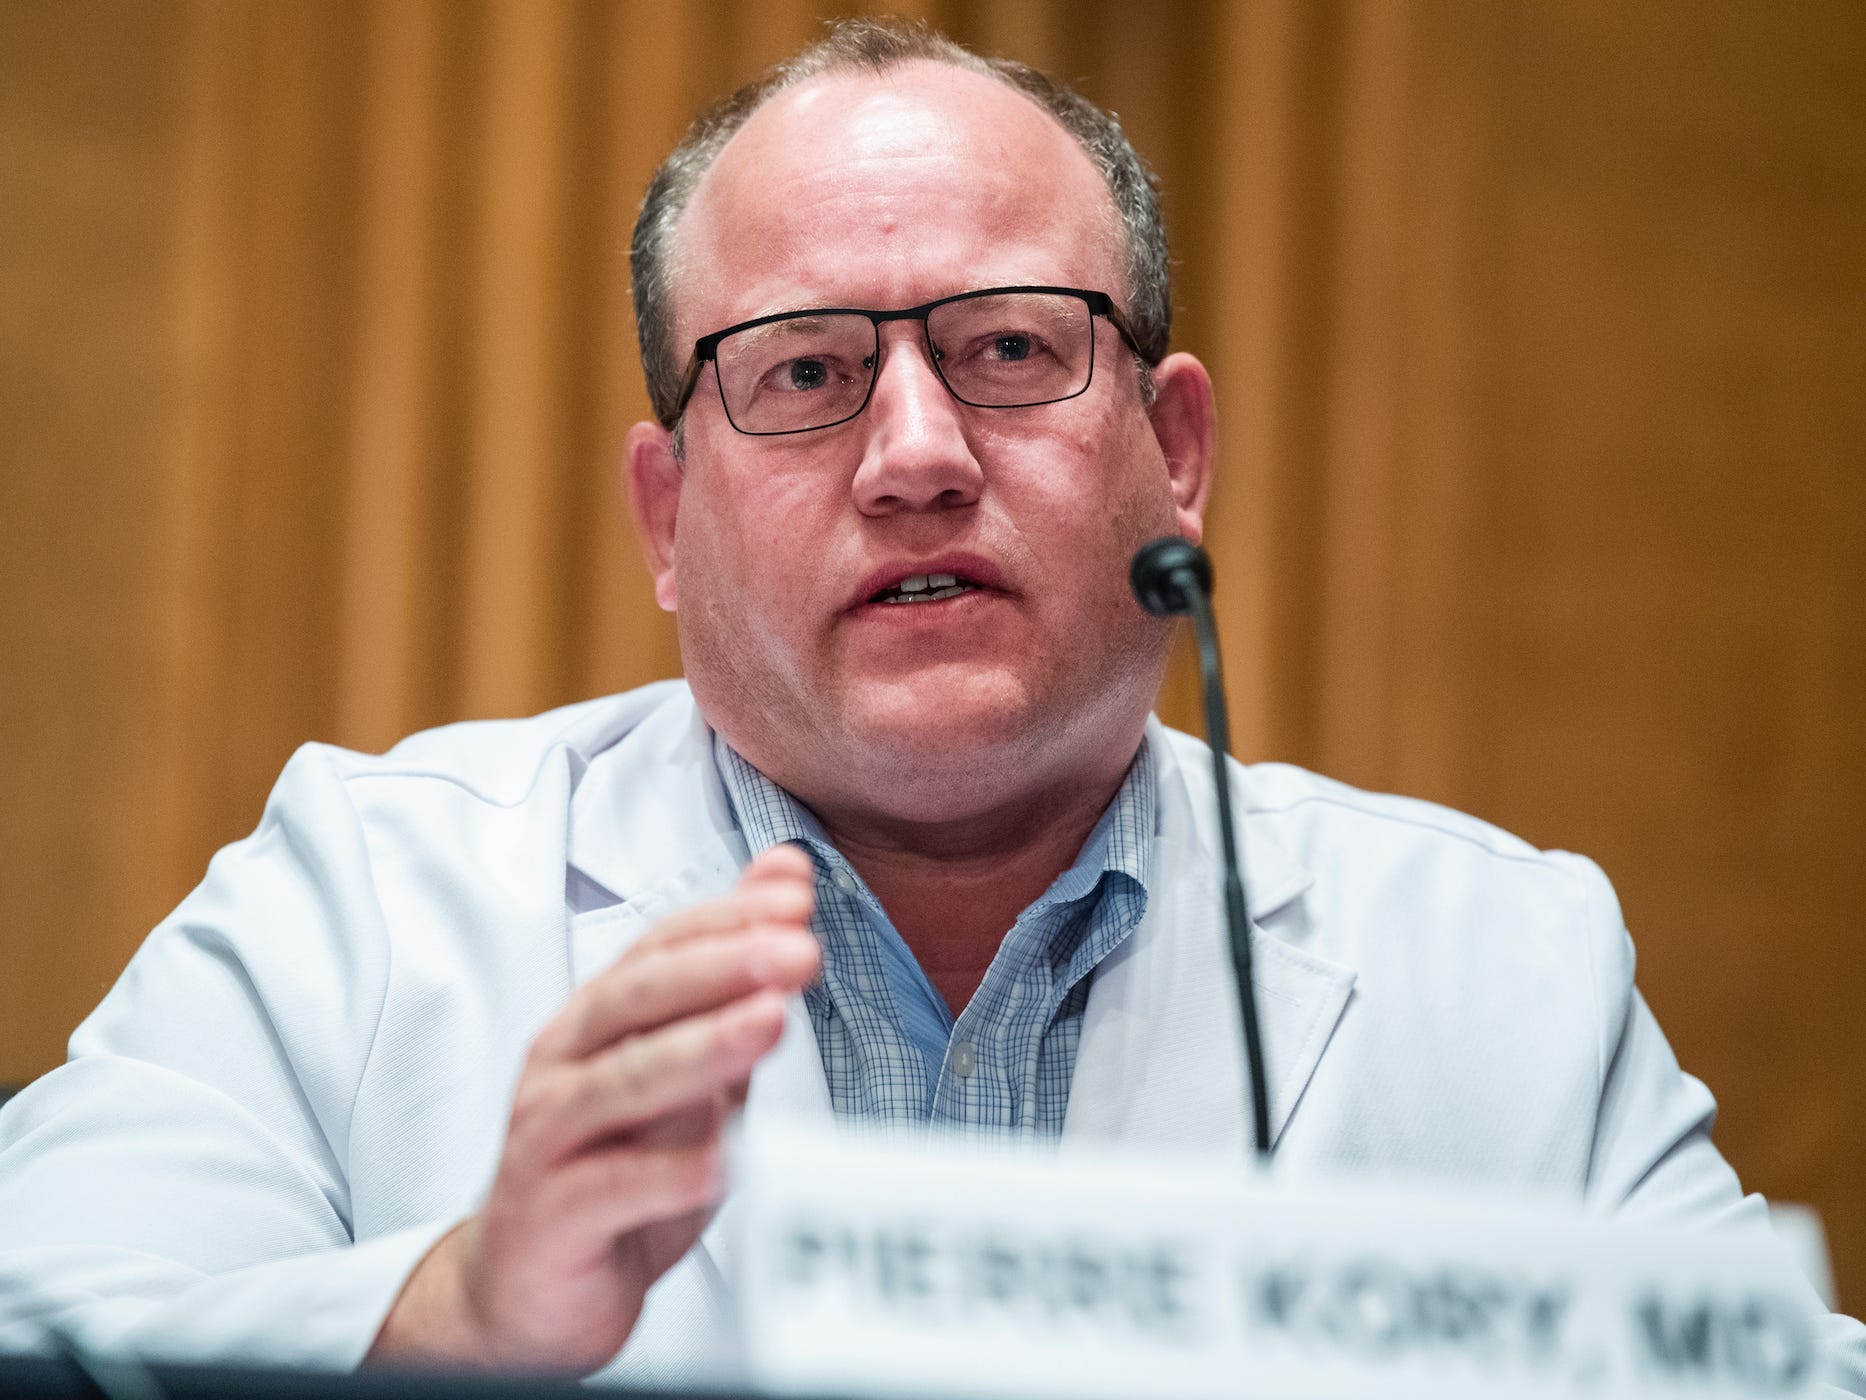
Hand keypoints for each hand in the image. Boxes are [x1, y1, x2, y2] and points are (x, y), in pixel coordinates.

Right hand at [367, 845, 818, 1372]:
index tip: (796, 894)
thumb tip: (785, 878)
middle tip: (798, 949)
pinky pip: (613, 1187)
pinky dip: (672, 1171)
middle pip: (637, 998)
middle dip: (723, 966)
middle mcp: (562, 1064)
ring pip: (621, 1082)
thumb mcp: (684, 1066)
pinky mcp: (550, 1215)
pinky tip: (727, 1159)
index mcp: (595, 1021)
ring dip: (702, 1049)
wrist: (529, 1290)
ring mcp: (547, 1137)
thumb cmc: (615, 1166)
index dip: (726, 918)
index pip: (659, 949)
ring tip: (772, 1022)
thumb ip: (732, 982)